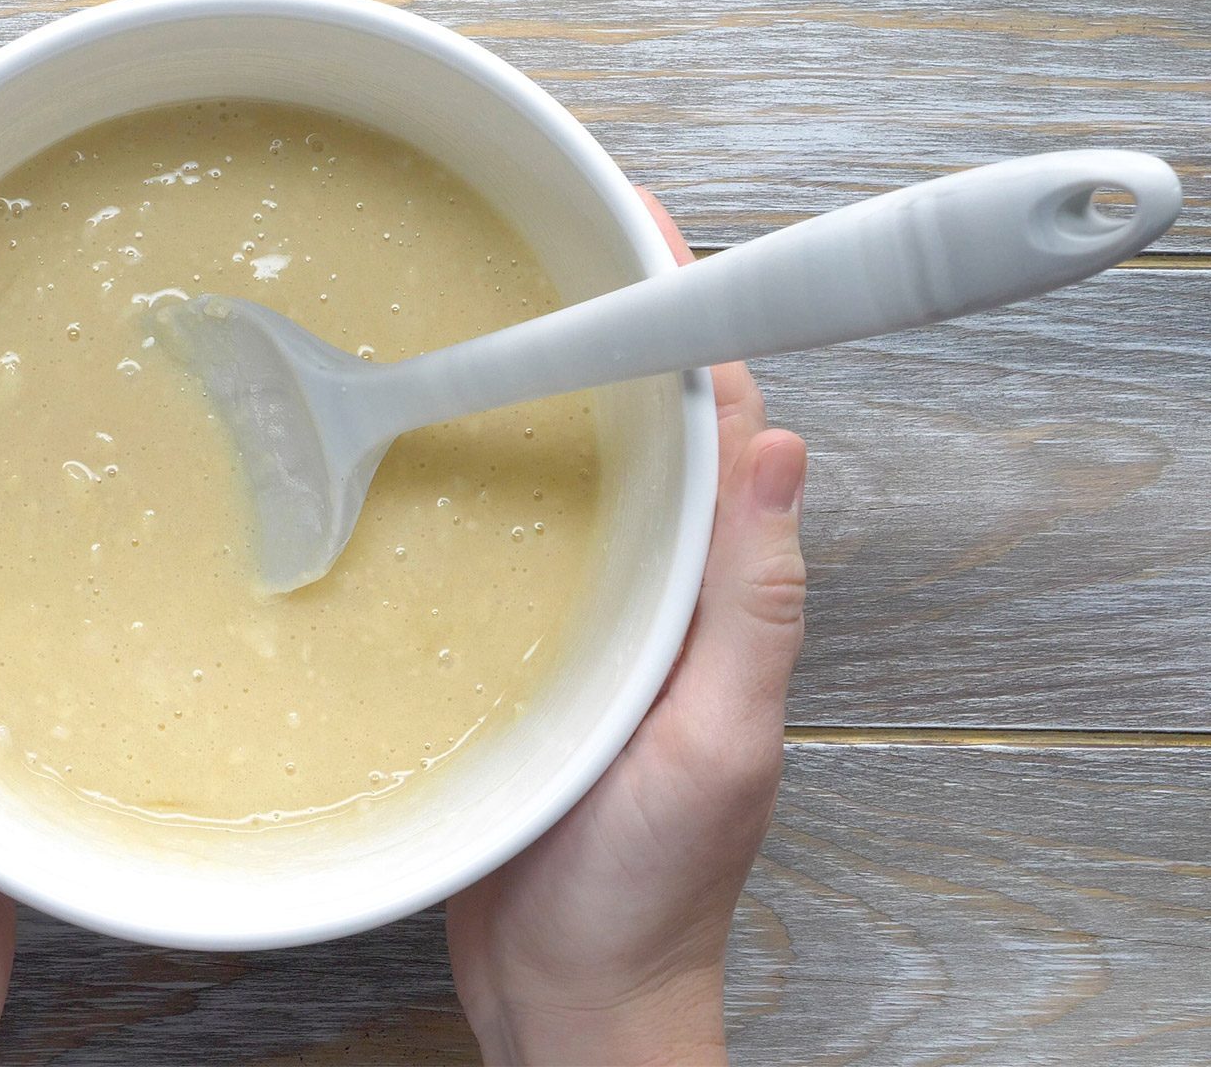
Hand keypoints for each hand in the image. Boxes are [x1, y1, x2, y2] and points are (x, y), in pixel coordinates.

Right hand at [447, 192, 807, 1065]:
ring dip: (539, 393)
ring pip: (571, 478)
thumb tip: (782, 450)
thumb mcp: (717, 741)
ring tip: (480, 314)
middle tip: (540, 241)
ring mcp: (588, 617)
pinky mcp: (521, 651)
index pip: (716, 418)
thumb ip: (754, 605)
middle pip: (637, 429)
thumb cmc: (648, 886)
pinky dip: (484, 482)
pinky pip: (513, 543)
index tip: (641, 222)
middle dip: (603, 328)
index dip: (691, 312)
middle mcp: (658, 588)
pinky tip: (428, 454)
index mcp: (717, 591)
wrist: (564, 987)